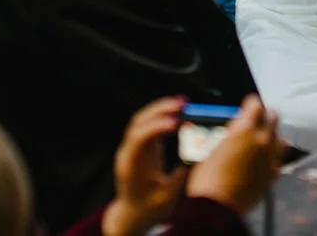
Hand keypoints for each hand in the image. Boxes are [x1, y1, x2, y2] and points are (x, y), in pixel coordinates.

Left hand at [102, 96, 188, 235]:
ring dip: (161, 109)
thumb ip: (175, 181)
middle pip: (138, 123)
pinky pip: (151, 125)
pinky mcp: (143, 146)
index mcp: (130, 167)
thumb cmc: (148, 209)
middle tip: (181, 103)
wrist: (134, 214)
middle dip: (159, 110)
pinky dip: (164, 116)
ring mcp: (134, 148)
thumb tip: (187, 162)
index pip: (138, 140)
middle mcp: (128, 153)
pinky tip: (178, 111)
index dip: (154, 128)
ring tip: (182, 102)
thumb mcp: (164, 200)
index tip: (174, 123)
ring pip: (143, 120)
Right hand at [186, 95, 283, 216]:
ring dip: (272, 135)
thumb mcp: (213, 148)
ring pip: (280, 138)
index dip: (251, 103)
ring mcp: (270, 158)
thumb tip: (235, 131)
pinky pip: (278, 159)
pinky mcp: (273, 174)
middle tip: (256, 121)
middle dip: (265, 116)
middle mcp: (262, 140)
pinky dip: (272, 157)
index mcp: (245, 129)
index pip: (256, 104)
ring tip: (262, 140)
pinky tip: (263, 160)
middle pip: (273, 117)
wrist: (217, 207)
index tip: (248, 105)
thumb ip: (231, 135)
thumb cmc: (208, 179)